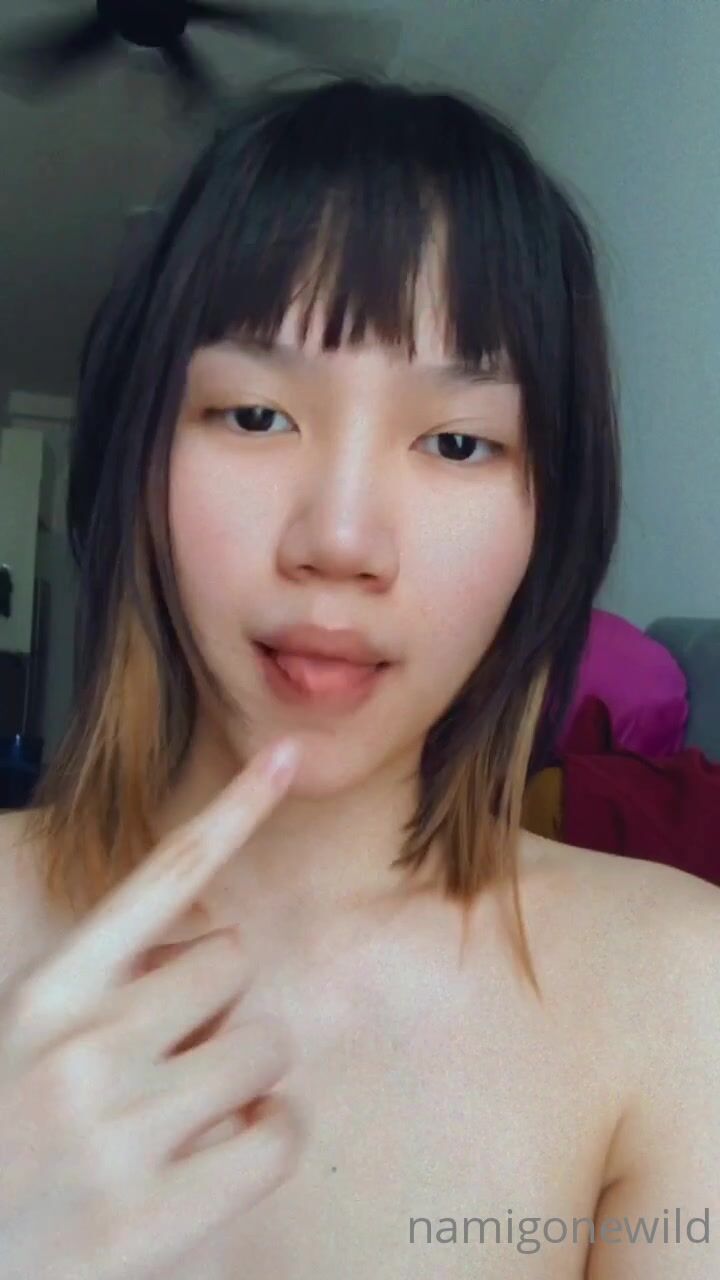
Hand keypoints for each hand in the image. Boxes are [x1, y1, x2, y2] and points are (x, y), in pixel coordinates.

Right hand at [0, 738, 302, 1279]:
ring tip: (191, 1108)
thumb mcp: (23, 1036)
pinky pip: (279, 1132)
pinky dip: (269, 1135)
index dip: (233, 811)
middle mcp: (83, 1048)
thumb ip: (103, 986)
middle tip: (177, 1047)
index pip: (161, 879)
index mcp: (46, 994)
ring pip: (265, 1042)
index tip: (285, 759)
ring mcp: (119, 1133)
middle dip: (220, 999)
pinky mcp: (156, 1216)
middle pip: (235, 961)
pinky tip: (222, 1151)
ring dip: (244, 1069)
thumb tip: (205, 947)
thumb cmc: (3, 1139)